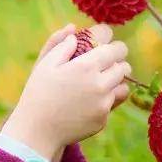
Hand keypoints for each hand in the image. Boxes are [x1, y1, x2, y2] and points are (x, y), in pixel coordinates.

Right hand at [0, 23, 130, 160]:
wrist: (37, 130)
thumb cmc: (38, 93)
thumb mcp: (45, 64)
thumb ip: (61, 44)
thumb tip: (73, 30)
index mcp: (87, 66)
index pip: (116, 48)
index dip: (113, 44)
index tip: (106, 45)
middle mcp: (100, 84)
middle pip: (124, 66)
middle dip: (115, 62)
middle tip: (103, 64)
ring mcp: (104, 103)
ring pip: (123, 86)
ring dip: (115, 81)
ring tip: (99, 82)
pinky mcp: (103, 119)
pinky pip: (113, 104)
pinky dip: (106, 100)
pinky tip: (89, 101)